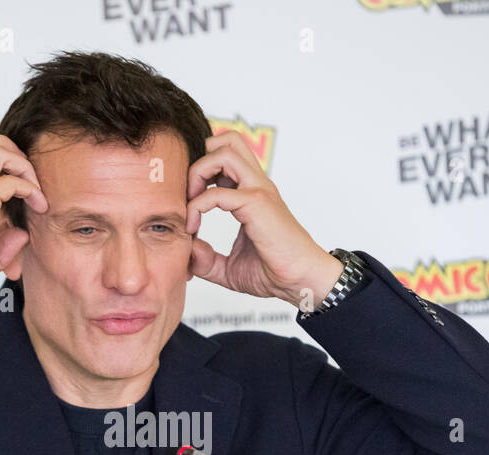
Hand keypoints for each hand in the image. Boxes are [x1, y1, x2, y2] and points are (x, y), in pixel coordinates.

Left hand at [185, 132, 343, 309]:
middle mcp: (256, 185)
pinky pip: (217, 192)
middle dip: (200, 160)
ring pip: (224, 151)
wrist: (301, 281)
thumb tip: (188, 252)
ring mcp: (258, 191)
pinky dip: (197, 206)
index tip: (189, 213)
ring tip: (191, 202)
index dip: (199, 176)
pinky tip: (193, 228)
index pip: (224, 158)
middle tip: (189, 194)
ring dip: (198, 172)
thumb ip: (207, 261)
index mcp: (251, 192)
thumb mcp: (230, 269)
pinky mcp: (257, 204)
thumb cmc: (274, 273)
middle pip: (227, 140)